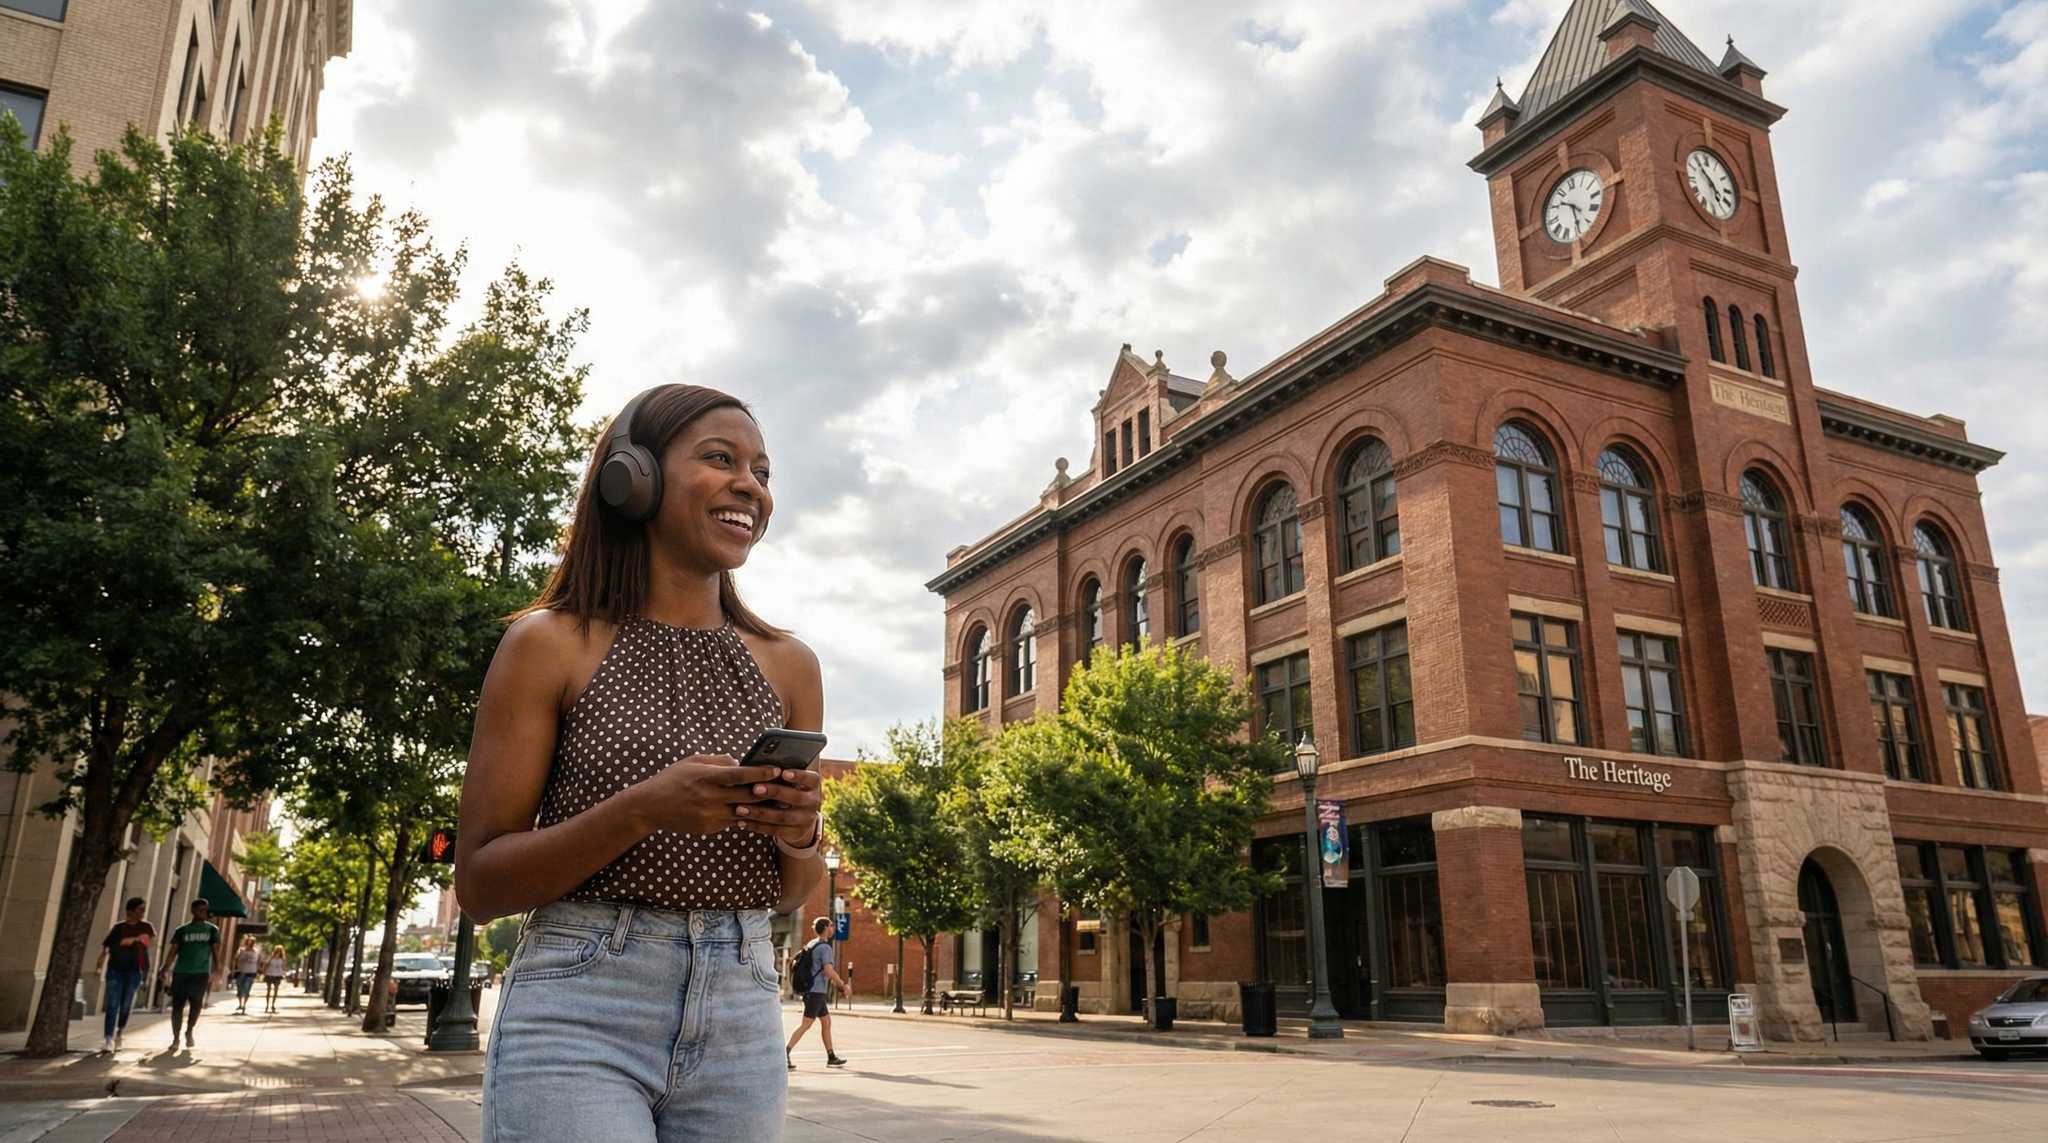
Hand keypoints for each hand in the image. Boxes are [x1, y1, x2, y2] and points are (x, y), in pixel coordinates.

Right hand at [632, 755, 786, 834]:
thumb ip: (719, 761)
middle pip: (747, 796)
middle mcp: (709, 797)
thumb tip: (742, 762)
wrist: (650, 807)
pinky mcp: (709, 828)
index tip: (777, 769)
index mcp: (707, 777)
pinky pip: (732, 822)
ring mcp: (709, 815)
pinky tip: (755, 811)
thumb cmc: (673, 779)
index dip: (761, 772)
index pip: (740, 775)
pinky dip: (743, 816)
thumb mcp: (693, 761)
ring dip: (760, 807)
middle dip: (768, 791)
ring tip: (777, 800)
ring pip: (743, 812)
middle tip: (786, 786)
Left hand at [734, 767, 822, 844]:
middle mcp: (813, 802)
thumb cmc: (789, 791)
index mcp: (813, 785)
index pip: (811, 779)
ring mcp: (805, 820)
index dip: (798, 776)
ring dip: (759, 812)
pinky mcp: (795, 833)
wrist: (801, 820)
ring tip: (740, 808)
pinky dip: (756, 826)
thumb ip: (780, 774)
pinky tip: (741, 822)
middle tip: (755, 788)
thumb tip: (758, 766)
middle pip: (796, 798)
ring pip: (782, 817)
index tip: (783, 772)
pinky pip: (774, 830)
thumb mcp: (791, 782)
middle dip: (774, 792)